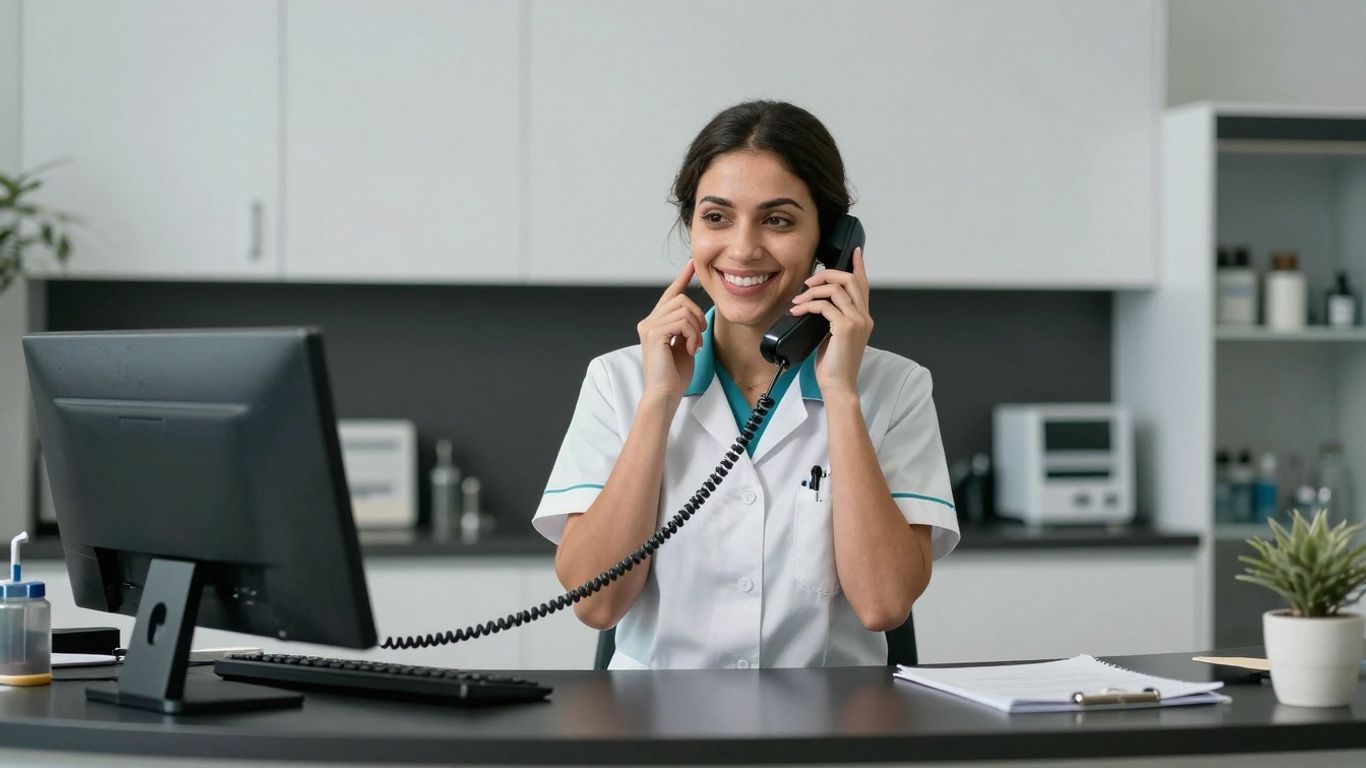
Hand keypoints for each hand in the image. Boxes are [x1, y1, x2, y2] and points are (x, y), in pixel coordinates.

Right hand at [637, 259, 706, 403]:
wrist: (665, 394)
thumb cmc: (674, 375)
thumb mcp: (684, 344)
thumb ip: (686, 327)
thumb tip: (693, 312)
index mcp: (655, 323)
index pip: (670, 294)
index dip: (682, 278)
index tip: (692, 264)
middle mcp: (649, 322)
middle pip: (681, 299)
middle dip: (697, 316)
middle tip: (699, 338)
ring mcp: (649, 327)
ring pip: (684, 309)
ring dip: (696, 328)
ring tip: (693, 346)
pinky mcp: (654, 334)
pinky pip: (682, 322)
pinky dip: (692, 335)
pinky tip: (689, 349)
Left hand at [788, 247, 871, 396]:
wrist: (838, 386)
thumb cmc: (834, 366)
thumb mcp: (834, 337)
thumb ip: (833, 319)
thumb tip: (818, 304)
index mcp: (863, 318)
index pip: (863, 285)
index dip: (859, 266)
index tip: (855, 252)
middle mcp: (864, 317)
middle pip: (850, 280)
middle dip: (827, 274)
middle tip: (808, 282)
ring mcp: (857, 321)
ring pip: (837, 289)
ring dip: (813, 291)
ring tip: (798, 301)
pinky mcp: (846, 327)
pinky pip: (825, 305)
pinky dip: (809, 305)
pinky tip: (798, 311)